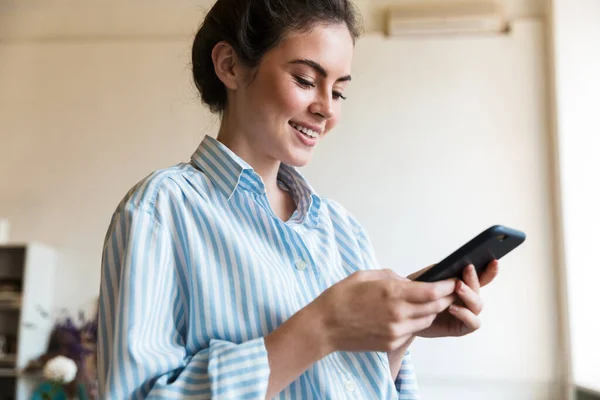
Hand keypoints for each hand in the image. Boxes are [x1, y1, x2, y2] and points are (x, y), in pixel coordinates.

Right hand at [311, 269, 456, 353]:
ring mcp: (395, 331)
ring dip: (430, 311)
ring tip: (428, 302)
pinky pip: (412, 332)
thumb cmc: (340, 297)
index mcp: (392, 293)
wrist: (324, 326)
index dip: (447, 286)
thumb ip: (391, 276)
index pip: (432, 291)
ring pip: (426, 320)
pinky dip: (415, 323)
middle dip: (445, 298)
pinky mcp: (391, 343)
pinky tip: (408, 315)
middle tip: (448, 290)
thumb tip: (408, 281)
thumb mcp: (365, 276)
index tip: (453, 281)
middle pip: (435, 307)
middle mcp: (397, 313)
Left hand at [414, 260, 498, 337]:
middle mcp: (466, 299)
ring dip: (469, 294)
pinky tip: (453, 308)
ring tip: (458, 287)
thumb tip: (451, 264)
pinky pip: (473, 322)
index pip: (479, 277)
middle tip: (467, 269)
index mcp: (461, 285)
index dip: (489, 270)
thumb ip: (437, 272)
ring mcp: (466, 313)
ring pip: (478, 304)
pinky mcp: (462, 327)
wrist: (405, 318)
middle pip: (478, 288)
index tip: (494, 261)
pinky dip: (465, 314)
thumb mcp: (423, 280)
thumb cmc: (415, 296)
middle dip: (473, 278)